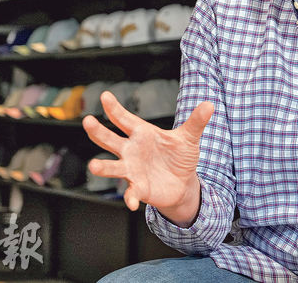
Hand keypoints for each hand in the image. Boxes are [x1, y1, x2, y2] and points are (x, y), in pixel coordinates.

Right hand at [82, 91, 213, 223]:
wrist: (182, 183)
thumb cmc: (179, 156)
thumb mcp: (189, 138)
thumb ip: (196, 122)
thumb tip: (210, 105)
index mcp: (142, 134)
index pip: (125, 119)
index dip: (115, 108)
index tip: (105, 96)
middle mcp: (131, 150)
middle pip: (110, 140)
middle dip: (98, 132)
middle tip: (88, 121)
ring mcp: (132, 169)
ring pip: (113, 167)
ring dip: (103, 167)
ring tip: (93, 165)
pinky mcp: (138, 188)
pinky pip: (131, 192)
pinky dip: (130, 197)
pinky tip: (131, 201)